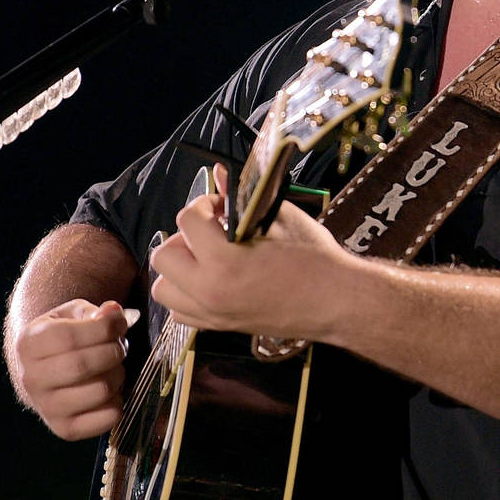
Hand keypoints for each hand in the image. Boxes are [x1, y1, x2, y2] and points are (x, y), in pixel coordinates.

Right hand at [10, 298, 132, 440]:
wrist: (44, 371)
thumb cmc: (62, 337)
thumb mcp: (72, 315)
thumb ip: (94, 311)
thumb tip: (113, 312)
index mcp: (29, 344)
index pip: (68, 338)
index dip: (103, 329)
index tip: (119, 323)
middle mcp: (31, 379)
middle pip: (82, 366)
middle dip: (113, 352)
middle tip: (120, 346)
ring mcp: (46, 407)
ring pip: (98, 391)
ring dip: (119, 375)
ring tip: (115, 367)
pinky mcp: (65, 429)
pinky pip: (106, 418)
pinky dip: (118, 402)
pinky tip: (110, 390)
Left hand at [149, 170, 362, 341]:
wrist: (336, 301)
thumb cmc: (314, 260)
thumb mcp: (279, 219)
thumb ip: (242, 198)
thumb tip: (221, 172)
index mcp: (225, 263)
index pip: (186, 221)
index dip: (204, 205)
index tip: (222, 207)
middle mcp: (210, 292)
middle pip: (163, 256)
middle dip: (185, 237)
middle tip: (211, 232)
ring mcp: (212, 314)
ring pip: (163, 288)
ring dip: (178, 268)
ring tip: (207, 258)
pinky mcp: (219, 327)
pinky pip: (179, 311)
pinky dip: (186, 294)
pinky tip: (210, 281)